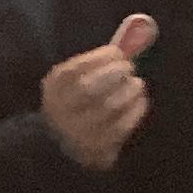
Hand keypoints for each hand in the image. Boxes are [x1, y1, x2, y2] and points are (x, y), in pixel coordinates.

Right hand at [42, 14, 154, 172]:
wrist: (64, 145)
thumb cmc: (75, 103)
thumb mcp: (74, 81)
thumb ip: (95, 64)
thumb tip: (127, 44)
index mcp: (53, 90)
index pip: (72, 71)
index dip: (97, 58)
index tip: (116, 52)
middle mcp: (61, 111)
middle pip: (88, 89)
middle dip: (113, 73)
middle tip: (129, 66)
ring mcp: (79, 132)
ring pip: (108, 107)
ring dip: (128, 91)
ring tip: (137, 84)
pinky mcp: (97, 148)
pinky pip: (121, 126)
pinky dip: (135, 110)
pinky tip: (140, 101)